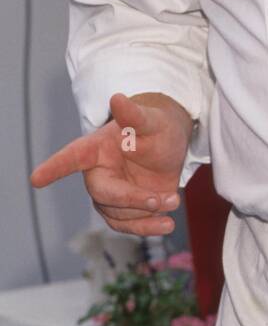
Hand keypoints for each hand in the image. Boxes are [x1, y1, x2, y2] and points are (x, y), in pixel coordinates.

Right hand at [30, 92, 192, 236]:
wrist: (171, 147)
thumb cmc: (156, 128)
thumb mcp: (150, 120)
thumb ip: (133, 114)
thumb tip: (117, 98)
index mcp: (96, 148)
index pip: (72, 156)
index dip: (55, 167)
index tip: (35, 179)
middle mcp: (97, 173)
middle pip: (103, 193)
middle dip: (131, 199)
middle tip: (158, 199)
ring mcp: (111, 194)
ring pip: (118, 214)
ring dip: (146, 213)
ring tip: (174, 199)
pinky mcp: (125, 210)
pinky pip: (129, 226)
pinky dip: (148, 227)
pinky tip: (167, 224)